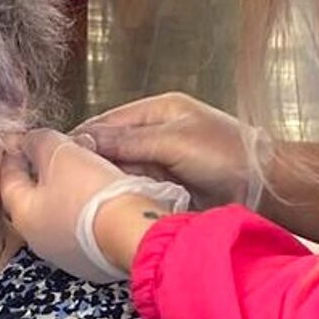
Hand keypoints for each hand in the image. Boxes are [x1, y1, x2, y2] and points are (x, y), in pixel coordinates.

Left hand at [0, 129, 187, 282]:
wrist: (133, 232)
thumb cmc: (93, 195)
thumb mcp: (60, 153)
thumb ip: (39, 142)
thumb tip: (30, 141)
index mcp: (23, 215)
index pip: (7, 179)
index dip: (15, 153)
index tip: (24, 139)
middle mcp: (40, 239)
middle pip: (37, 194)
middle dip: (50, 166)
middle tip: (66, 145)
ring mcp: (68, 252)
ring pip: (63, 209)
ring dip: (73, 185)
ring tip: (93, 163)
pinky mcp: (95, 258)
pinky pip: (87, 224)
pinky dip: (92, 205)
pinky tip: (108, 191)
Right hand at [76, 93, 264, 210]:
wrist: (264, 188)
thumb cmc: (224, 154)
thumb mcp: (172, 141)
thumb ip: (126, 142)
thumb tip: (82, 141)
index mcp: (158, 111)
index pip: (108, 121)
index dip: (82, 137)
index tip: (55, 156)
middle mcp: (156, 134)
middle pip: (110, 147)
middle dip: (90, 163)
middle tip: (62, 182)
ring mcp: (161, 161)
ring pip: (120, 171)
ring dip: (106, 183)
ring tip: (79, 198)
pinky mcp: (167, 187)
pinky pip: (135, 189)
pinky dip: (123, 196)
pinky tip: (106, 207)